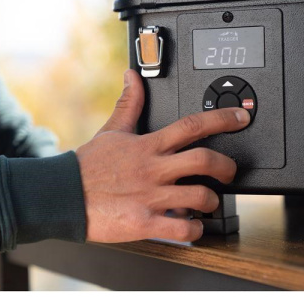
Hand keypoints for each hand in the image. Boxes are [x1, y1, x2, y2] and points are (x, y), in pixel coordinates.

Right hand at [76, 69, 250, 242]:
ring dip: (211, 201)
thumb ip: (129, 103)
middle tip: (230, 172)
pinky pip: (182, 228)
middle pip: (204, 161)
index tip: (240, 117)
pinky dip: (194, 229)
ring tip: (209, 202)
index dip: (222, 119)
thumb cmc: (88, 165)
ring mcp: (150, 197)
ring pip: (199, 197)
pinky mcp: (143, 223)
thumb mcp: (112, 130)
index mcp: (148, 145)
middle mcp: (153, 169)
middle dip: (227, 167)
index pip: (192, 126)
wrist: (63, 195)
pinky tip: (192, 225)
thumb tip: (133, 75)